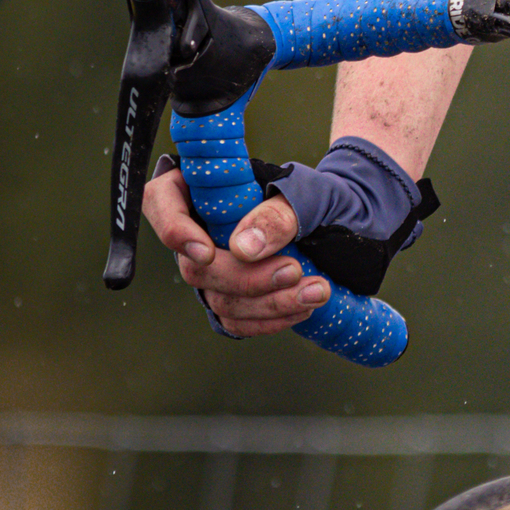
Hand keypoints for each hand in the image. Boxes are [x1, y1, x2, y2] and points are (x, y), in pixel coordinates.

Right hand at [141, 135, 431, 338]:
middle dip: (245, 278)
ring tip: (316, 292)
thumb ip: (278, 213)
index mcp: (200, 188)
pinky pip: (236, 321)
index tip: (208, 252)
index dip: (175, 230)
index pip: (161, 202)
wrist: (348, 223)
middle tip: (294, 270)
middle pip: (194, 266)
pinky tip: (302, 310)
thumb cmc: (322, 197)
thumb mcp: (309, 193)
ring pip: (217, 300)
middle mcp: (198, 230)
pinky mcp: (232, 298)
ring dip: (268, 304)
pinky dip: (269, 320)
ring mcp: (213, 269)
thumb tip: (244, 248)